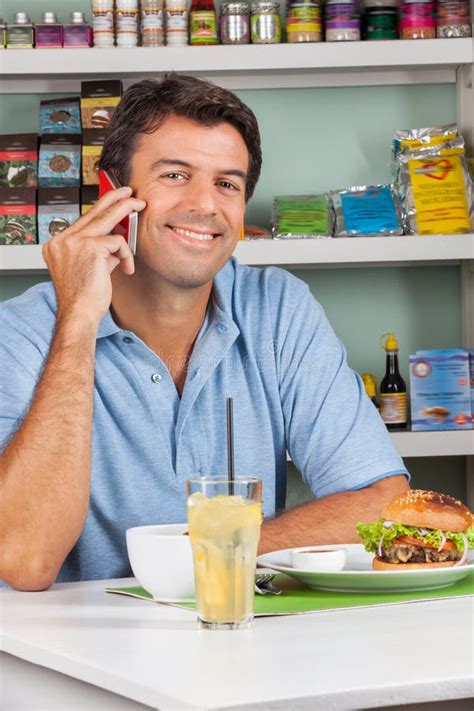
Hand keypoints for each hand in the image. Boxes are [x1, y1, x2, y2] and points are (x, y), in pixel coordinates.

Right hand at [42, 186, 145, 326]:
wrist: (79, 314)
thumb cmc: (85, 298)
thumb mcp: (92, 269)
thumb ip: (101, 252)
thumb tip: (117, 239)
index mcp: (57, 245)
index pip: (82, 221)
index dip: (101, 210)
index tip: (114, 202)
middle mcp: (61, 240)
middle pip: (91, 212)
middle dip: (113, 198)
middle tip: (129, 192)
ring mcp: (73, 242)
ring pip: (106, 217)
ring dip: (125, 209)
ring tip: (139, 205)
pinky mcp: (90, 247)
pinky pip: (117, 242)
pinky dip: (126, 254)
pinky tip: (126, 268)